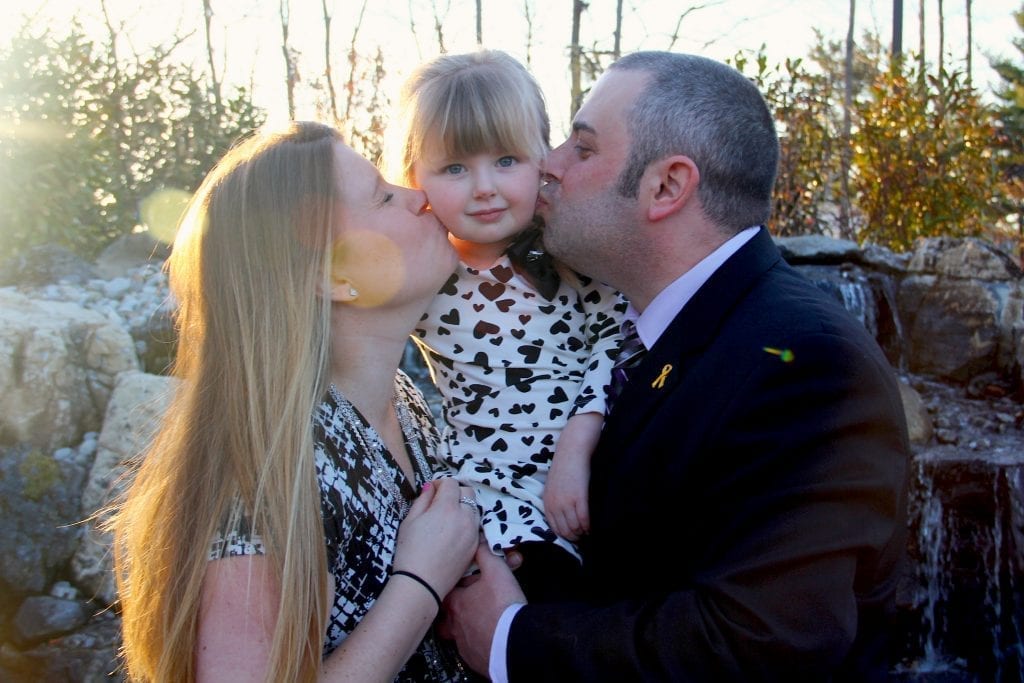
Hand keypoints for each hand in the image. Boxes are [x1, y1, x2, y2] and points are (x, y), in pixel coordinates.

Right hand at [393, 478, 478, 597]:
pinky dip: (466, 524)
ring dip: (463, 508)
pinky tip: (452, 534)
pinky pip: (475, 526)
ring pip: (474, 510)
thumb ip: (423, 500)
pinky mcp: (475, 546)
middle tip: (441, 503)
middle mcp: (464, 517)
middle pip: (468, 493)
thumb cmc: (410, 551)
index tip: (432, 491)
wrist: (421, 583)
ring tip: (447, 519)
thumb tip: (431, 487)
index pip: (451, 483)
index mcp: (447, 507)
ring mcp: (472, 532)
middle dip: (455, 493)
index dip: (440, 484)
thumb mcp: (410, 521)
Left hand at [440, 540, 526, 674]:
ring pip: (456, 634)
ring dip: (464, 627)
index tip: (459, 583)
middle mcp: (454, 624)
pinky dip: (476, 643)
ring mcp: (463, 643)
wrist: (514, 641)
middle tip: (464, 605)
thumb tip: (480, 541)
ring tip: (476, 622)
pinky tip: (487, 637)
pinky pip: (470, 649)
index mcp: (456, 602)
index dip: (453, 585)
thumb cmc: (503, 606)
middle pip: (445, 616)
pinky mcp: (474, 658)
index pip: (445, 591)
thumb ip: (486, 554)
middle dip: (452, 610)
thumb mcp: (497, 571)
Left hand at [543, 453, 589, 540]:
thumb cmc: (564, 467)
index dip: (566, 536)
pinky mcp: (579, 497)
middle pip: (566, 531)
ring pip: (575, 527)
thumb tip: (564, 519)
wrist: (572, 451)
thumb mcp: (553, 487)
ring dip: (583, 532)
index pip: (555, 529)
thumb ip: (555, 502)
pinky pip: (584, 519)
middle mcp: (555, 505)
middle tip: (583, 537)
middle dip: (575, 537)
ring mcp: (566, 502)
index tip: (574, 537)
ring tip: (588, 531)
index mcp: (547, 503)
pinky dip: (589, 525)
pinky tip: (592, 525)